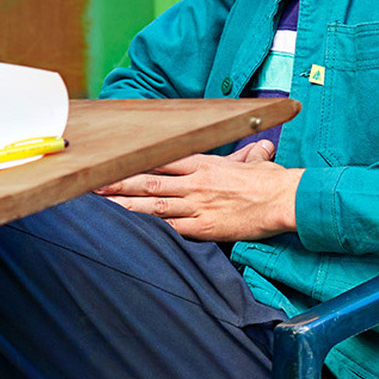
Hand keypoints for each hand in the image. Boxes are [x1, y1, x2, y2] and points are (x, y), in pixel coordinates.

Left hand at [95, 140, 301, 241]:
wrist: (286, 199)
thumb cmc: (272, 181)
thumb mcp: (256, 163)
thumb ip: (248, 157)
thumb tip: (261, 148)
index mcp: (203, 164)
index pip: (160, 158)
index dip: (134, 160)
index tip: (113, 161)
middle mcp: (195, 183)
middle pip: (148, 179)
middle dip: (118, 182)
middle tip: (92, 184)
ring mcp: (197, 205)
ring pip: (153, 203)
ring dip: (125, 204)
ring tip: (102, 205)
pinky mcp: (204, 227)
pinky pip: (171, 229)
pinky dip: (150, 229)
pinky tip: (132, 230)